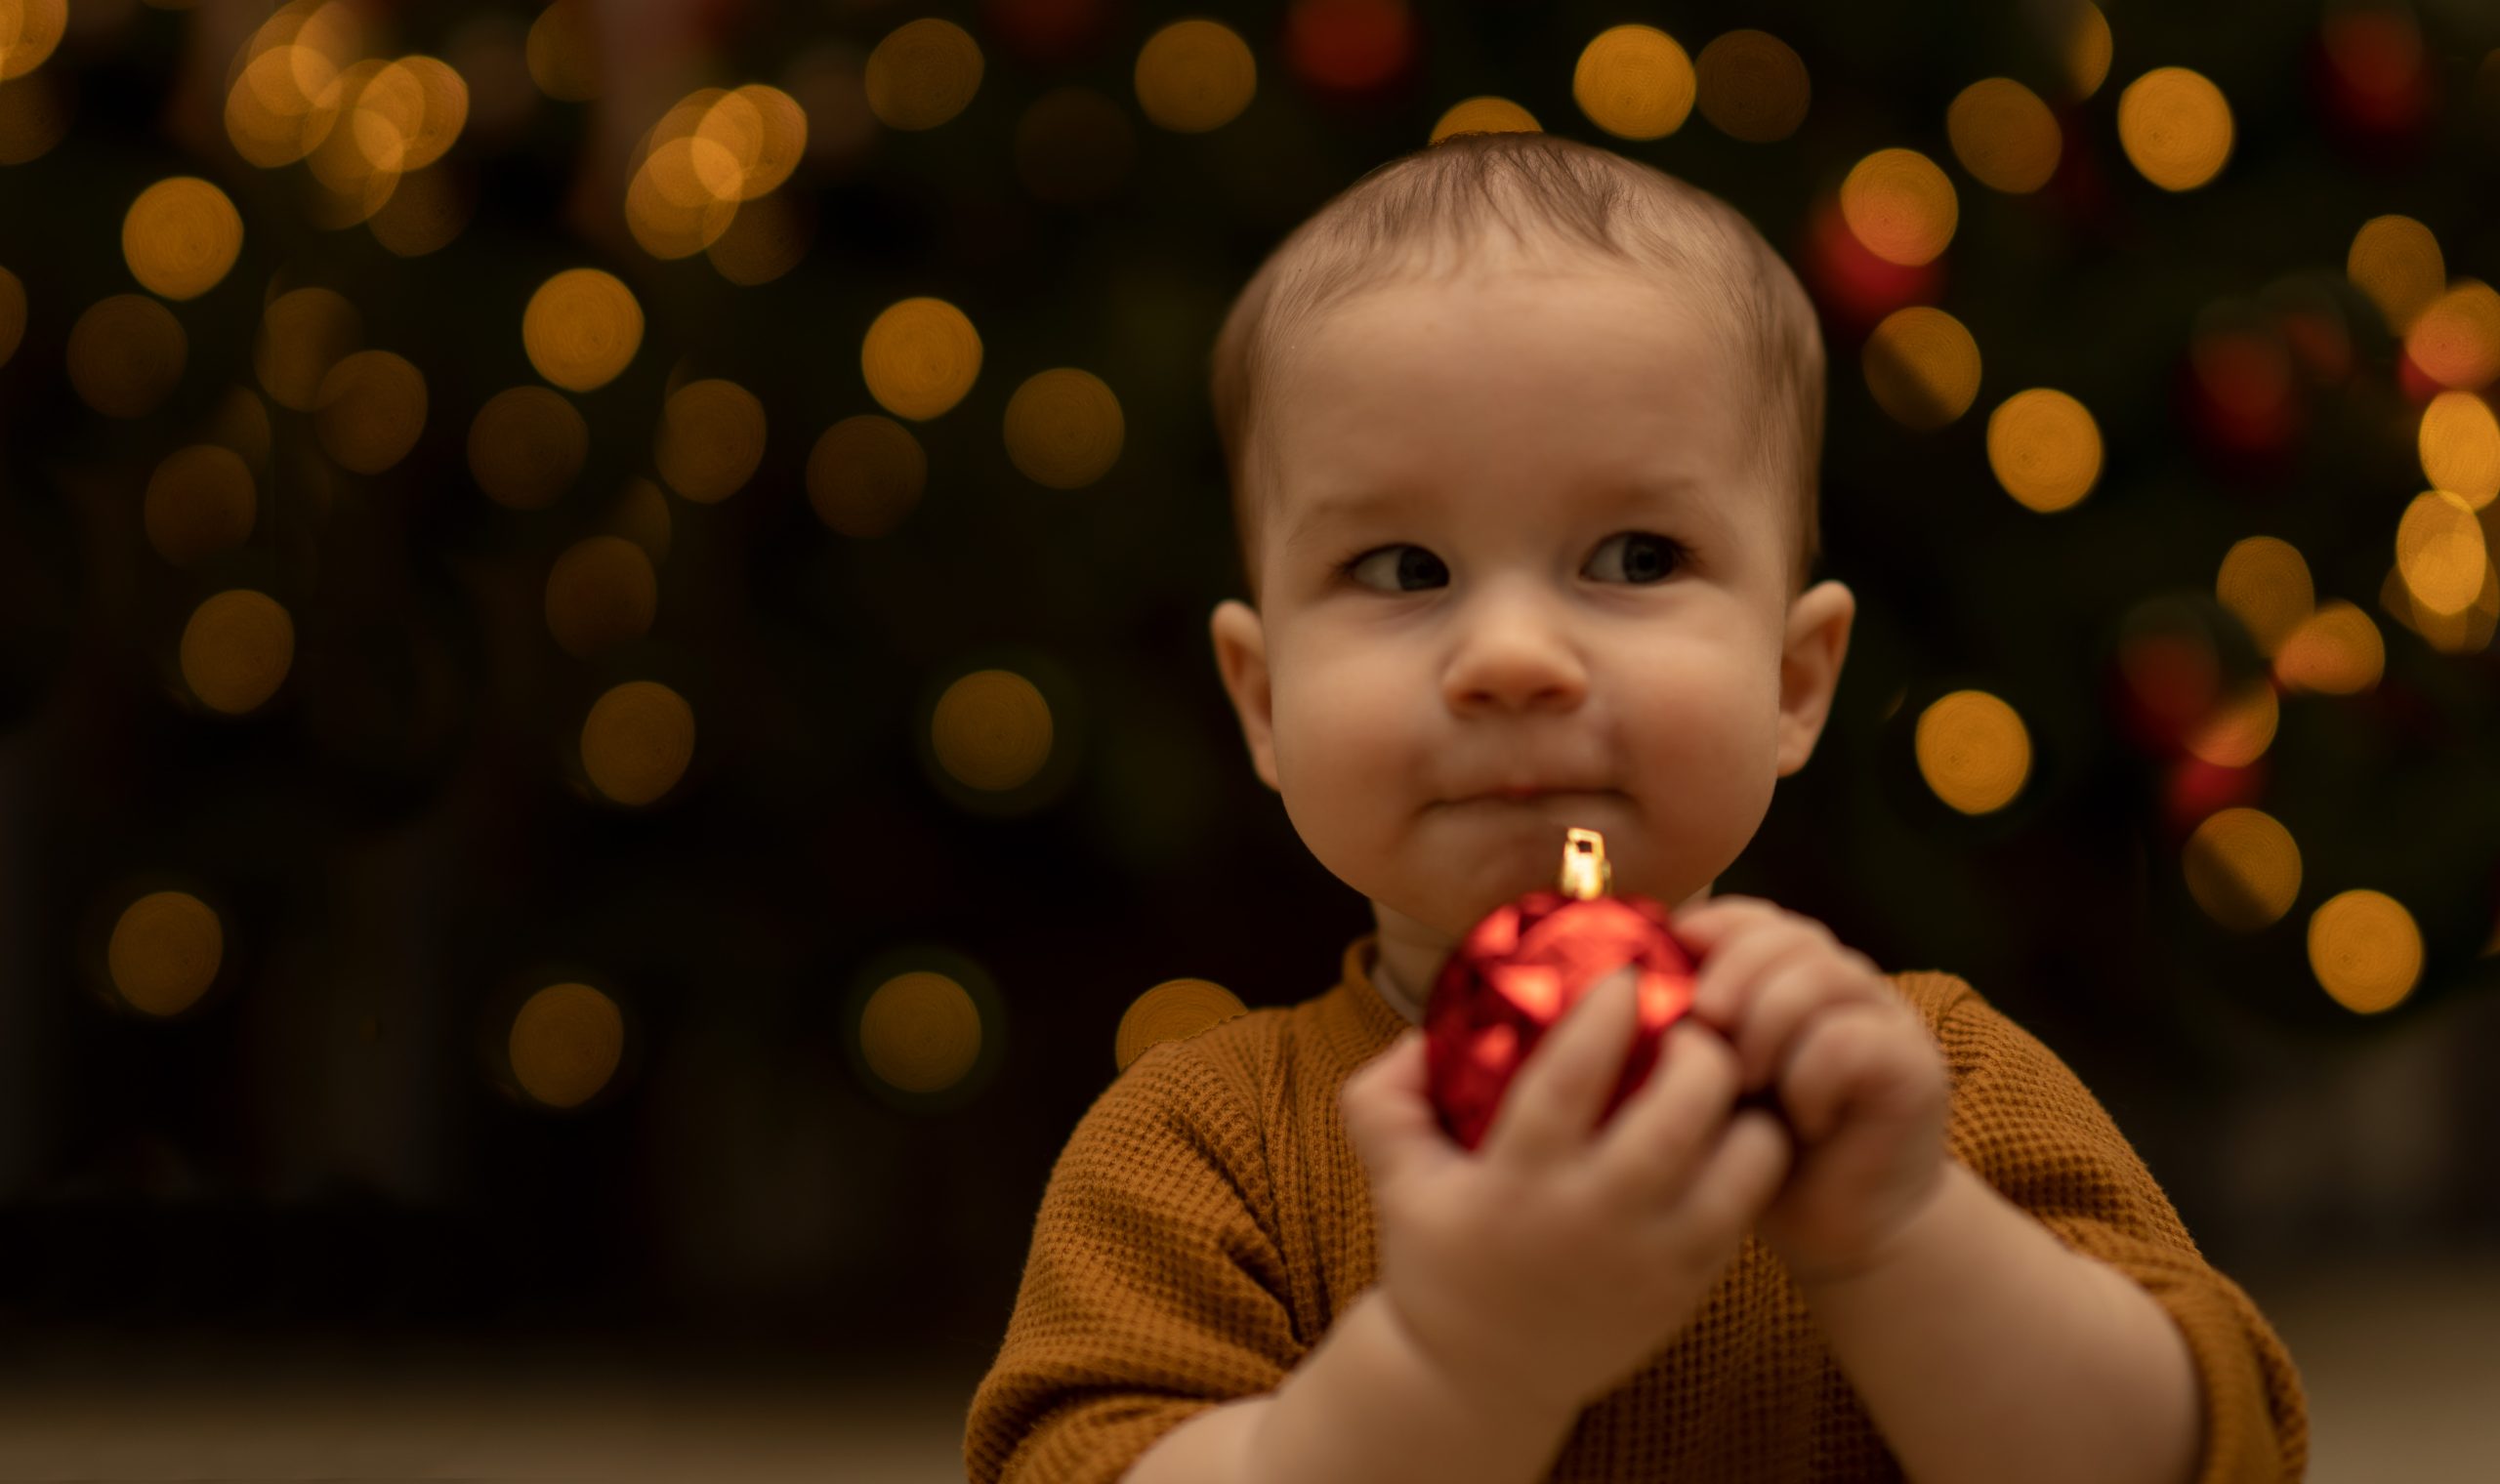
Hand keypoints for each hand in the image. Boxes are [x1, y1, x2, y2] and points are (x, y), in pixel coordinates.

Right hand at [1339, 966, 1792, 1419]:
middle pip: (1678, 1116)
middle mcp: (1591, 1222)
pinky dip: (1751, 1159)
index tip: (1628, 970)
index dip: (1607, 1013)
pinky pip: (1748, 1208)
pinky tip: (1729, 1130)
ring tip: (1723, 1080)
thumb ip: (1386, 1093)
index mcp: (1515, 1184)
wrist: (1475, 1377)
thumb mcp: (1392, 1175)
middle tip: (1693, 1024)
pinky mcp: (1689, 1288)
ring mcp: (1650, 1261)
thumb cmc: (1438, 1257)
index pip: (1571, 1080)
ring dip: (1743, 1108)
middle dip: (1700, 1052)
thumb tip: (1425, 1030)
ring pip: (1740, 1165)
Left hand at [1674, 896, 1951, 1288]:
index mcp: (1790, 971)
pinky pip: (1847, 1041)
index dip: (1704, 935)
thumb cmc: (1756, 1152)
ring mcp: (1886, 1016)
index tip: (1664, 982)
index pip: (1747, 917)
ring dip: (1767, 1025)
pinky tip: (1801, 1119)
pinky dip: (1809, 1077)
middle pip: (1785, 934)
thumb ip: (1684, 1029)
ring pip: (1819, 975)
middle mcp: (1843, 980)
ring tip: (1747, 1080)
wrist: (1840, 1228)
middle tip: (1702, 1028)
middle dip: (1731, 974)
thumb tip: (1615, 985)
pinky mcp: (1914, 1066)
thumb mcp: (1706, 1082)